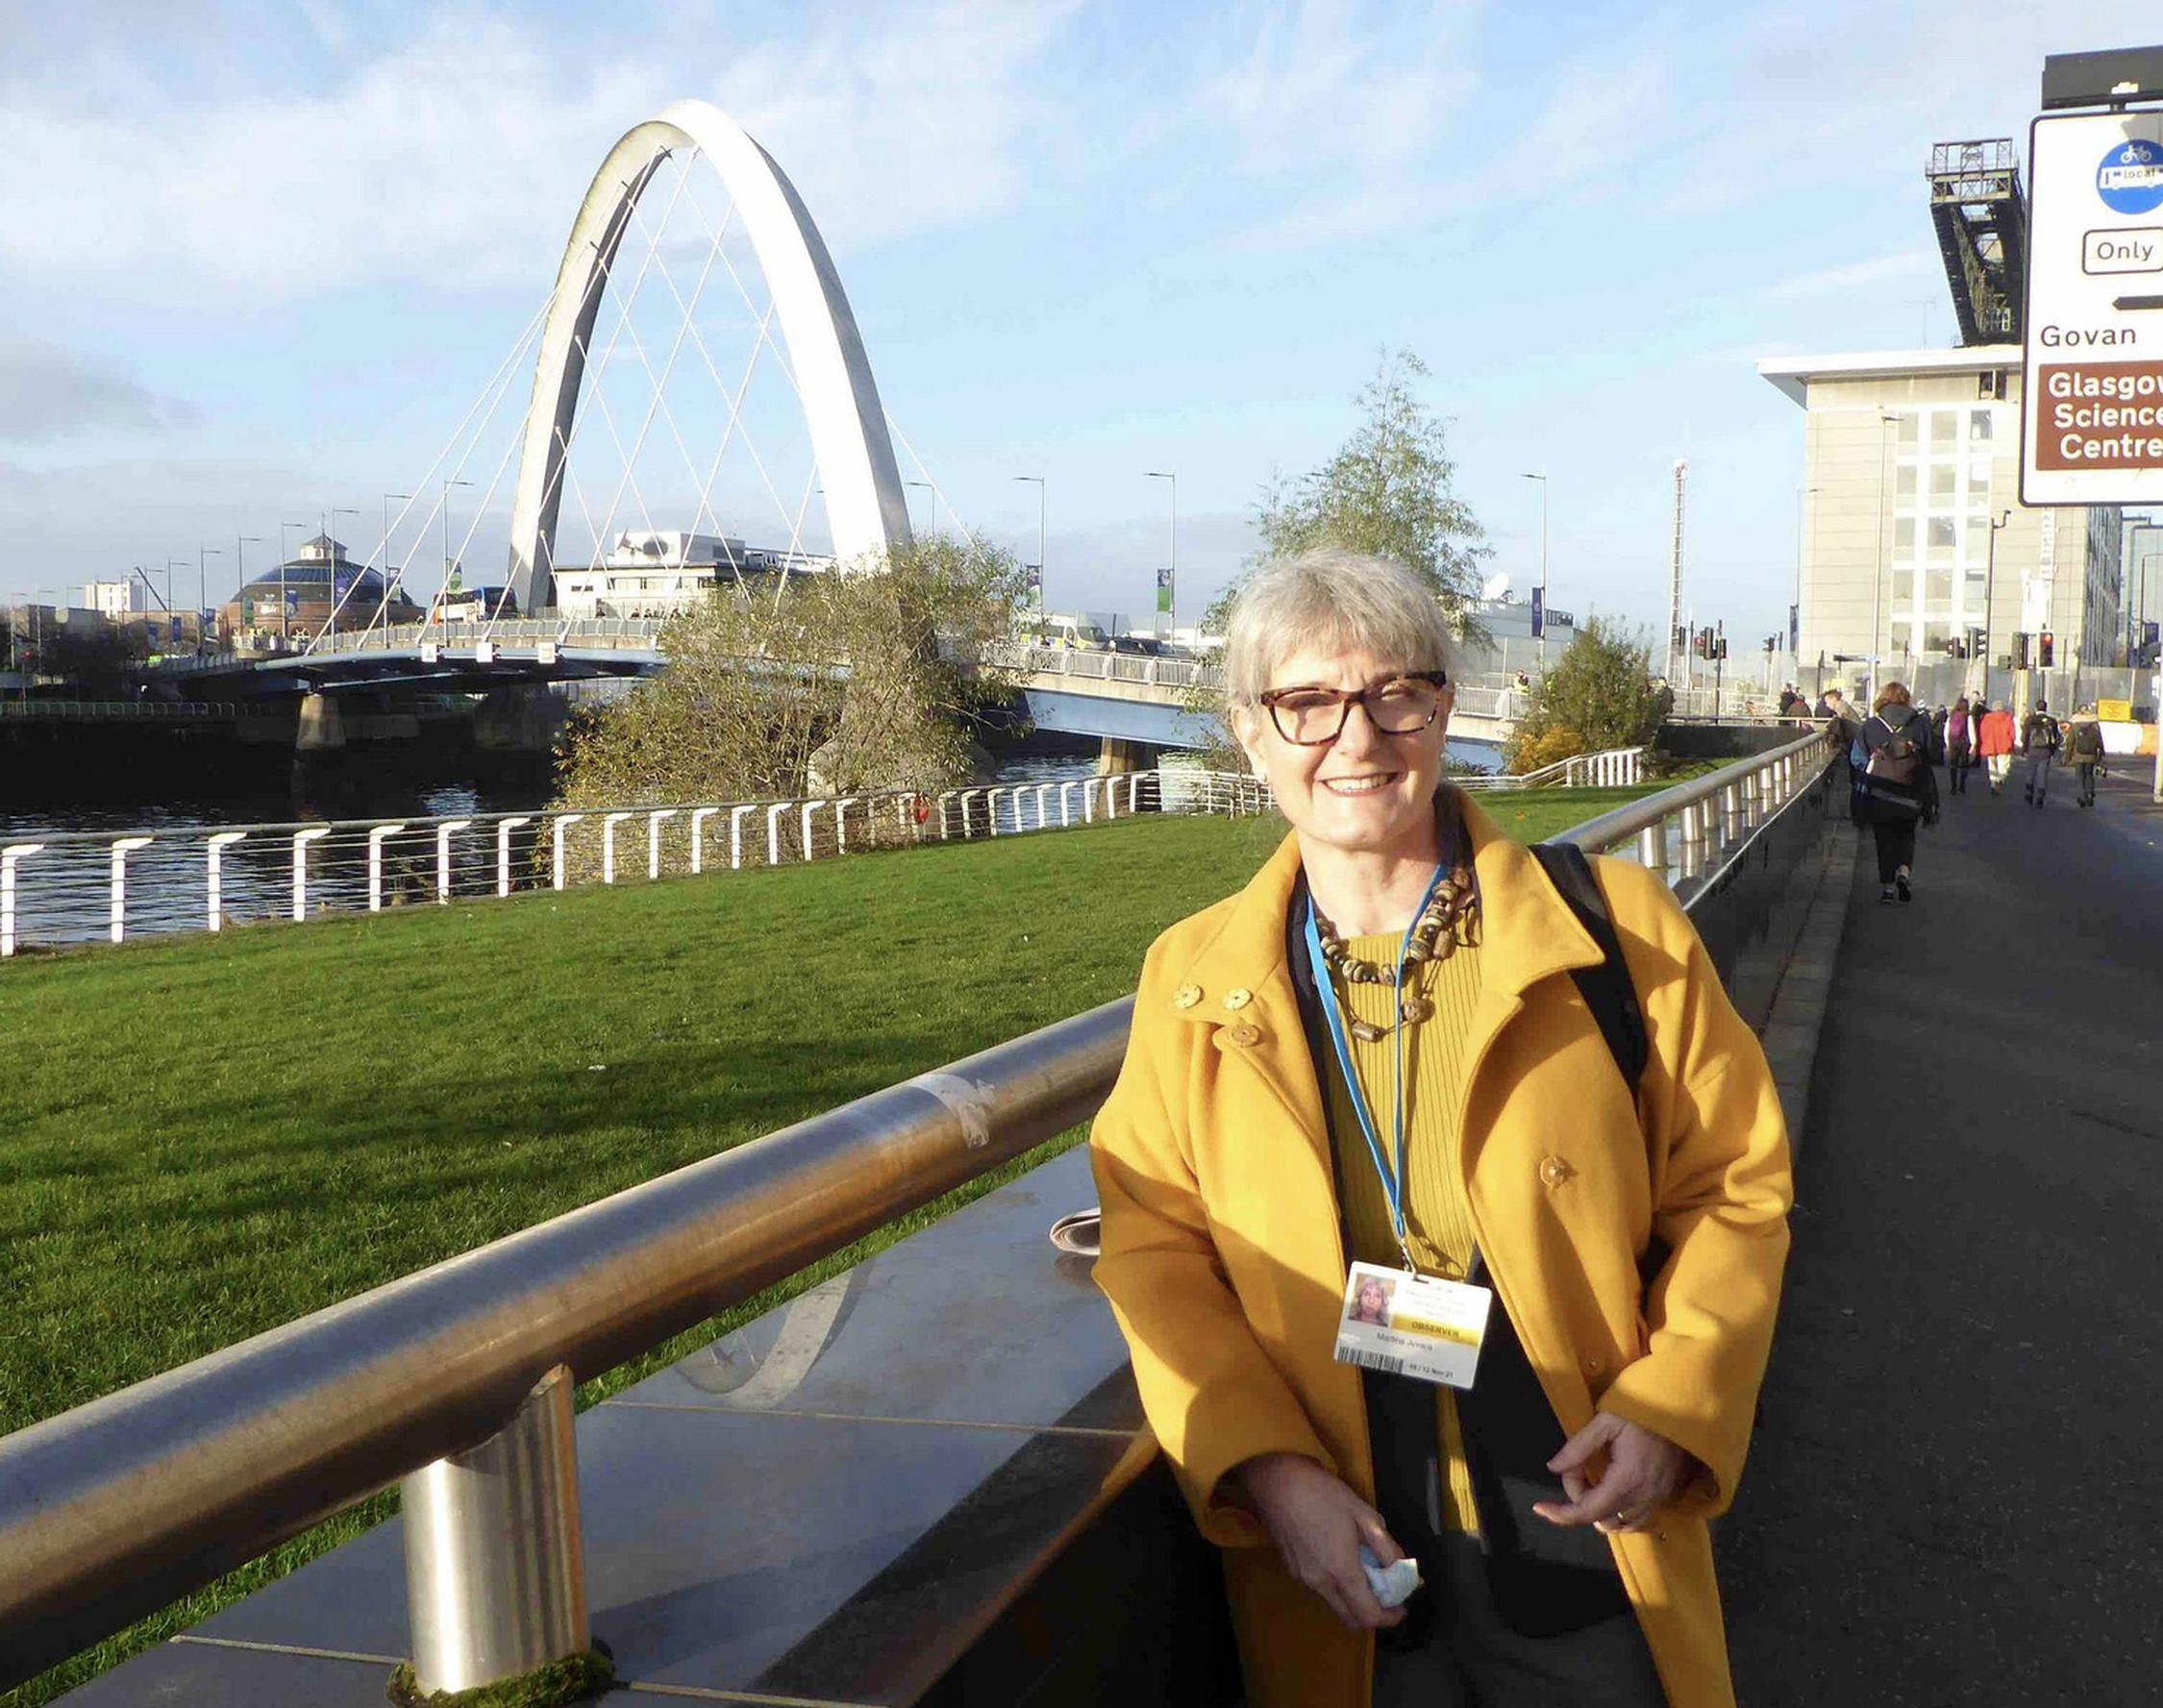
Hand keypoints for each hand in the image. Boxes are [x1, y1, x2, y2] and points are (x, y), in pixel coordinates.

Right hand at [1231, 1452, 1407, 1629]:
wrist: (1277, 1482)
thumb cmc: (1323, 1494)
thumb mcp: (1364, 1514)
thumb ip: (1386, 1547)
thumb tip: (1402, 1569)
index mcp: (1341, 1571)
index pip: (1369, 1616)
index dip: (1390, 1618)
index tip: (1401, 1606)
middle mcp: (1321, 1584)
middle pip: (1351, 1619)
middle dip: (1373, 1614)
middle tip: (1386, 1594)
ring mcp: (1303, 1579)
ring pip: (1335, 1605)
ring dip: (1353, 1600)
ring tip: (1364, 1573)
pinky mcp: (1292, 1570)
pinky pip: (1320, 1590)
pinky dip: (1336, 1587)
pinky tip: (1339, 1559)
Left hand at [1533, 1412, 1691, 1534]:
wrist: (1679, 1409)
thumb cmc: (1641, 1411)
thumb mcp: (1605, 1422)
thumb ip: (1578, 1447)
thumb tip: (1553, 1467)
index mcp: (1626, 1480)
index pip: (1587, 1511)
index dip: (1560, 1514)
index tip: (1539, 1507)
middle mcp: (1643, 1497)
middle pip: (1599, 1518)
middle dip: (1579, 1497)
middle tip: (1576, 1466)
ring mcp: (1656, 1499)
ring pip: (1619, 1524)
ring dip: (1598, 1509)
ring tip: (1592, 1478)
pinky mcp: (1663, 1496)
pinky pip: (1637, 1521)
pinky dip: (1619, 1515)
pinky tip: (1610, 1496)